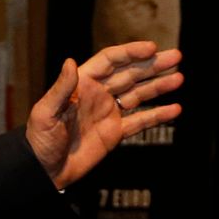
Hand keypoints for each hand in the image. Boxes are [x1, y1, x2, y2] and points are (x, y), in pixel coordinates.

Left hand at [25, 40, 183, 188]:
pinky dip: (157, 115)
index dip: (131, 53)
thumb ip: (61, 88)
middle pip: (130, 74)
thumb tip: (71, 61)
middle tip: (176, 56)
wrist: (44, 170)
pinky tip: (174, 109)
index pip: (110, 61)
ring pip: (139, 94)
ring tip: (179, 78)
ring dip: (158, 86)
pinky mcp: (115, 133)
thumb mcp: (45, 112)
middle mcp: (98, 94)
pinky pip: (140, 121)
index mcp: (82, 83)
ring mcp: (108, 112)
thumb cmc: (39, 139)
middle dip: (153, 65)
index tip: (152, 48)